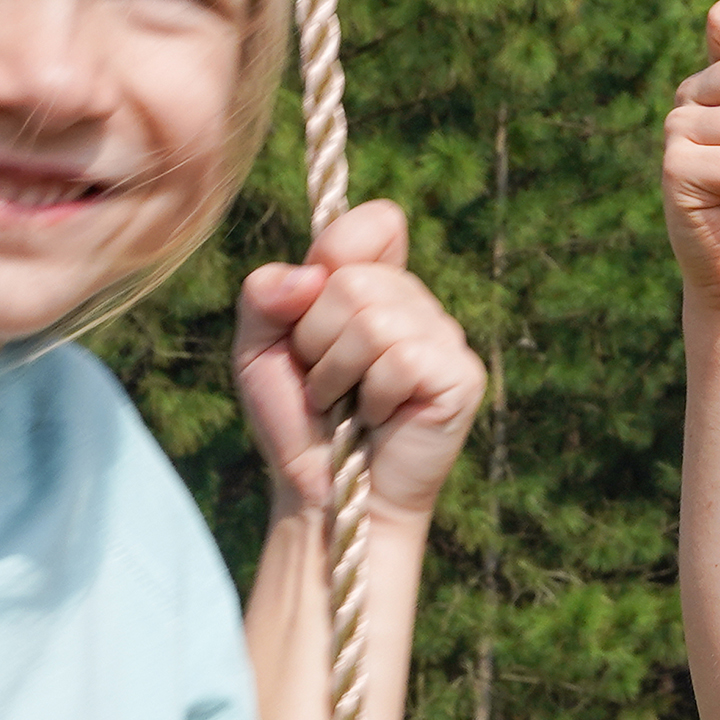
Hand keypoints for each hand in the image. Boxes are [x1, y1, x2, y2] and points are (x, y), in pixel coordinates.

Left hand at [234, 199, 485, 523]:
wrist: (325, 497)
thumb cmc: (298, 425)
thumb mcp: (258, 352)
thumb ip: (265, 297)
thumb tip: (310, 274)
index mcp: (377, 286)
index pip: (378, 223)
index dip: (337, 251)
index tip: (308, 305)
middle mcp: (417, 304)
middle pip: (354, 280)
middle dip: (315, 340)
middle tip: (325, 384)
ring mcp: (445, 338)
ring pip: (374, 319)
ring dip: (337, 373)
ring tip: (346, 404)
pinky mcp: (461, 375)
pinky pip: (401, 358)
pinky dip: (372, 394)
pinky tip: (378, 417)